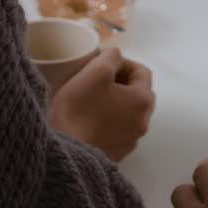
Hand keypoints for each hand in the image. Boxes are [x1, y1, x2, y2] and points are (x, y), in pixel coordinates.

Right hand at [49, 46, 154, 160]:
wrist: (63, 150)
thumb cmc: (79, 110)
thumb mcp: (96, 70)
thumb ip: (112, 55)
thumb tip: (116, 56)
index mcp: (143, 101)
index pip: (140, 71)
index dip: (121, 61)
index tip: (101, 62)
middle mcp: (143, 122)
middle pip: (137, 92)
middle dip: (118, 81)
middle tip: (96, 78)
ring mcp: (130, 140)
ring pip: (127, 111)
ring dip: (113, 100)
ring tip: (91, 97)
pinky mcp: (116, 152)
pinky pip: (117, 128)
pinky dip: (107, 119)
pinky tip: (89, 117)